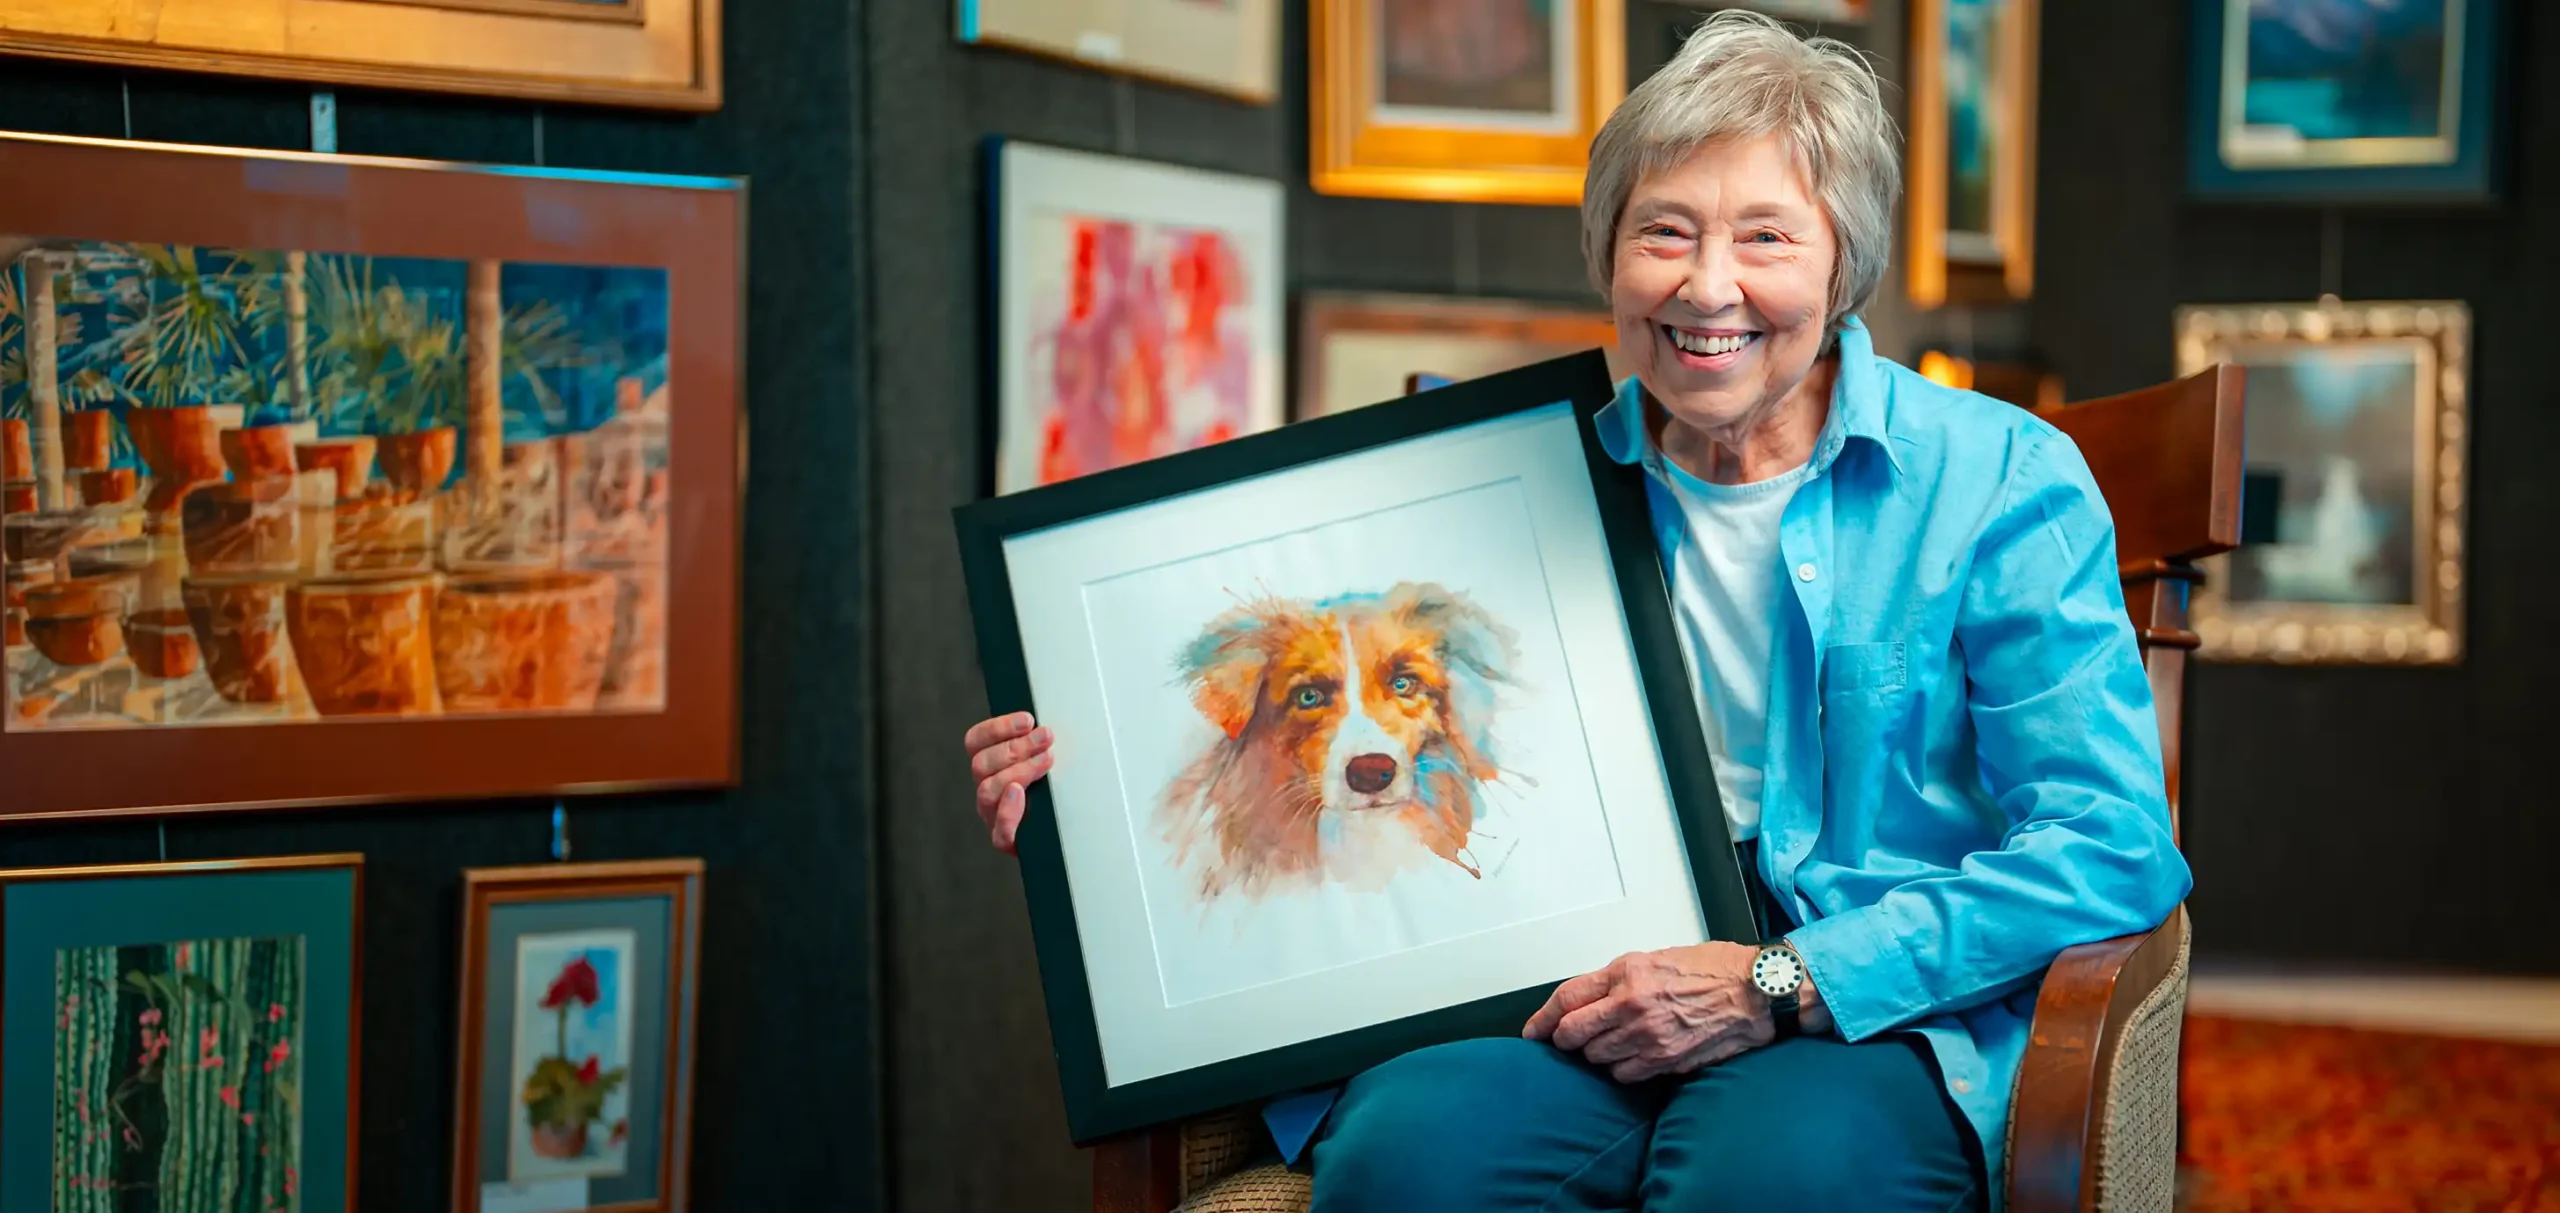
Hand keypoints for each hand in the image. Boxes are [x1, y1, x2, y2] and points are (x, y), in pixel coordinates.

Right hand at [965, 712, 1052, 854]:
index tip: (1028, 719)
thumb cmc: (1058, 793)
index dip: (998, 727)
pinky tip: (1020, 795)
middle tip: (1046, 737)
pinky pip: (999, 832)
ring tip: (1046, 761)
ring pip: (987, 791)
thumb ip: (1041, 744)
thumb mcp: (1049, 762)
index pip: (976, 741)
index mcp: (990, 766)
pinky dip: (1007, 812)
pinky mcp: (1007, 841)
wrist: (1067, 834)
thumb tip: (1049, 724)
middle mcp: (987, 789)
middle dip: (1016, 747)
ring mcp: (993, 816)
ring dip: (1018, 771)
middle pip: (981, 764)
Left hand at [1521, 942, 1773, 1082]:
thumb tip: (1586, 1000)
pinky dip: (1624, 1069)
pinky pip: (1625, 1075)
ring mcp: (1647, 1036)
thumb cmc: (1713, 970)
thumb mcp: (1655, 959)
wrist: (1755, 993)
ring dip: (1599, 1054)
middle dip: (1567, 1040)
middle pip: (1573, 1034)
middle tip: (1571, 1041)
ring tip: (1616, 1043)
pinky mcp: (1665, 1061)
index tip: (1533, 1031)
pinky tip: (1636, 1057)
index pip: (1566, 998)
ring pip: (1597, 1058)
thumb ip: (1617, 980)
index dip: (1543, 1018)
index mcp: (1625, 972)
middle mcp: (1631, 1004)